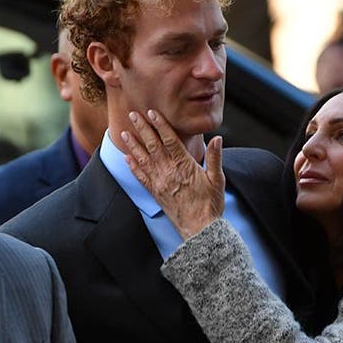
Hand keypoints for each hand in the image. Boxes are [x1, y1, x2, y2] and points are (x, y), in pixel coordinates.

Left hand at [121, 109, 224, 239]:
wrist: (200, 229)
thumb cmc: (211, 205)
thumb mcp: (218, 179)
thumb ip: (215, 157)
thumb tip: (218, 138)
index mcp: (184, 166)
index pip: (169, 140)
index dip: (160, 125)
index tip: (152, 112)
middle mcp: (169, 172)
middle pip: (153, 145)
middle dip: (142, 129)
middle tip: (132, 114)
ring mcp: (160, 183)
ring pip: (143, 159)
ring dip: (133, 145)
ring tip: (124, 132)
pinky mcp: (155, 193)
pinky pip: (141, 177)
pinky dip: (133, 166)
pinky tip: (127, 158)